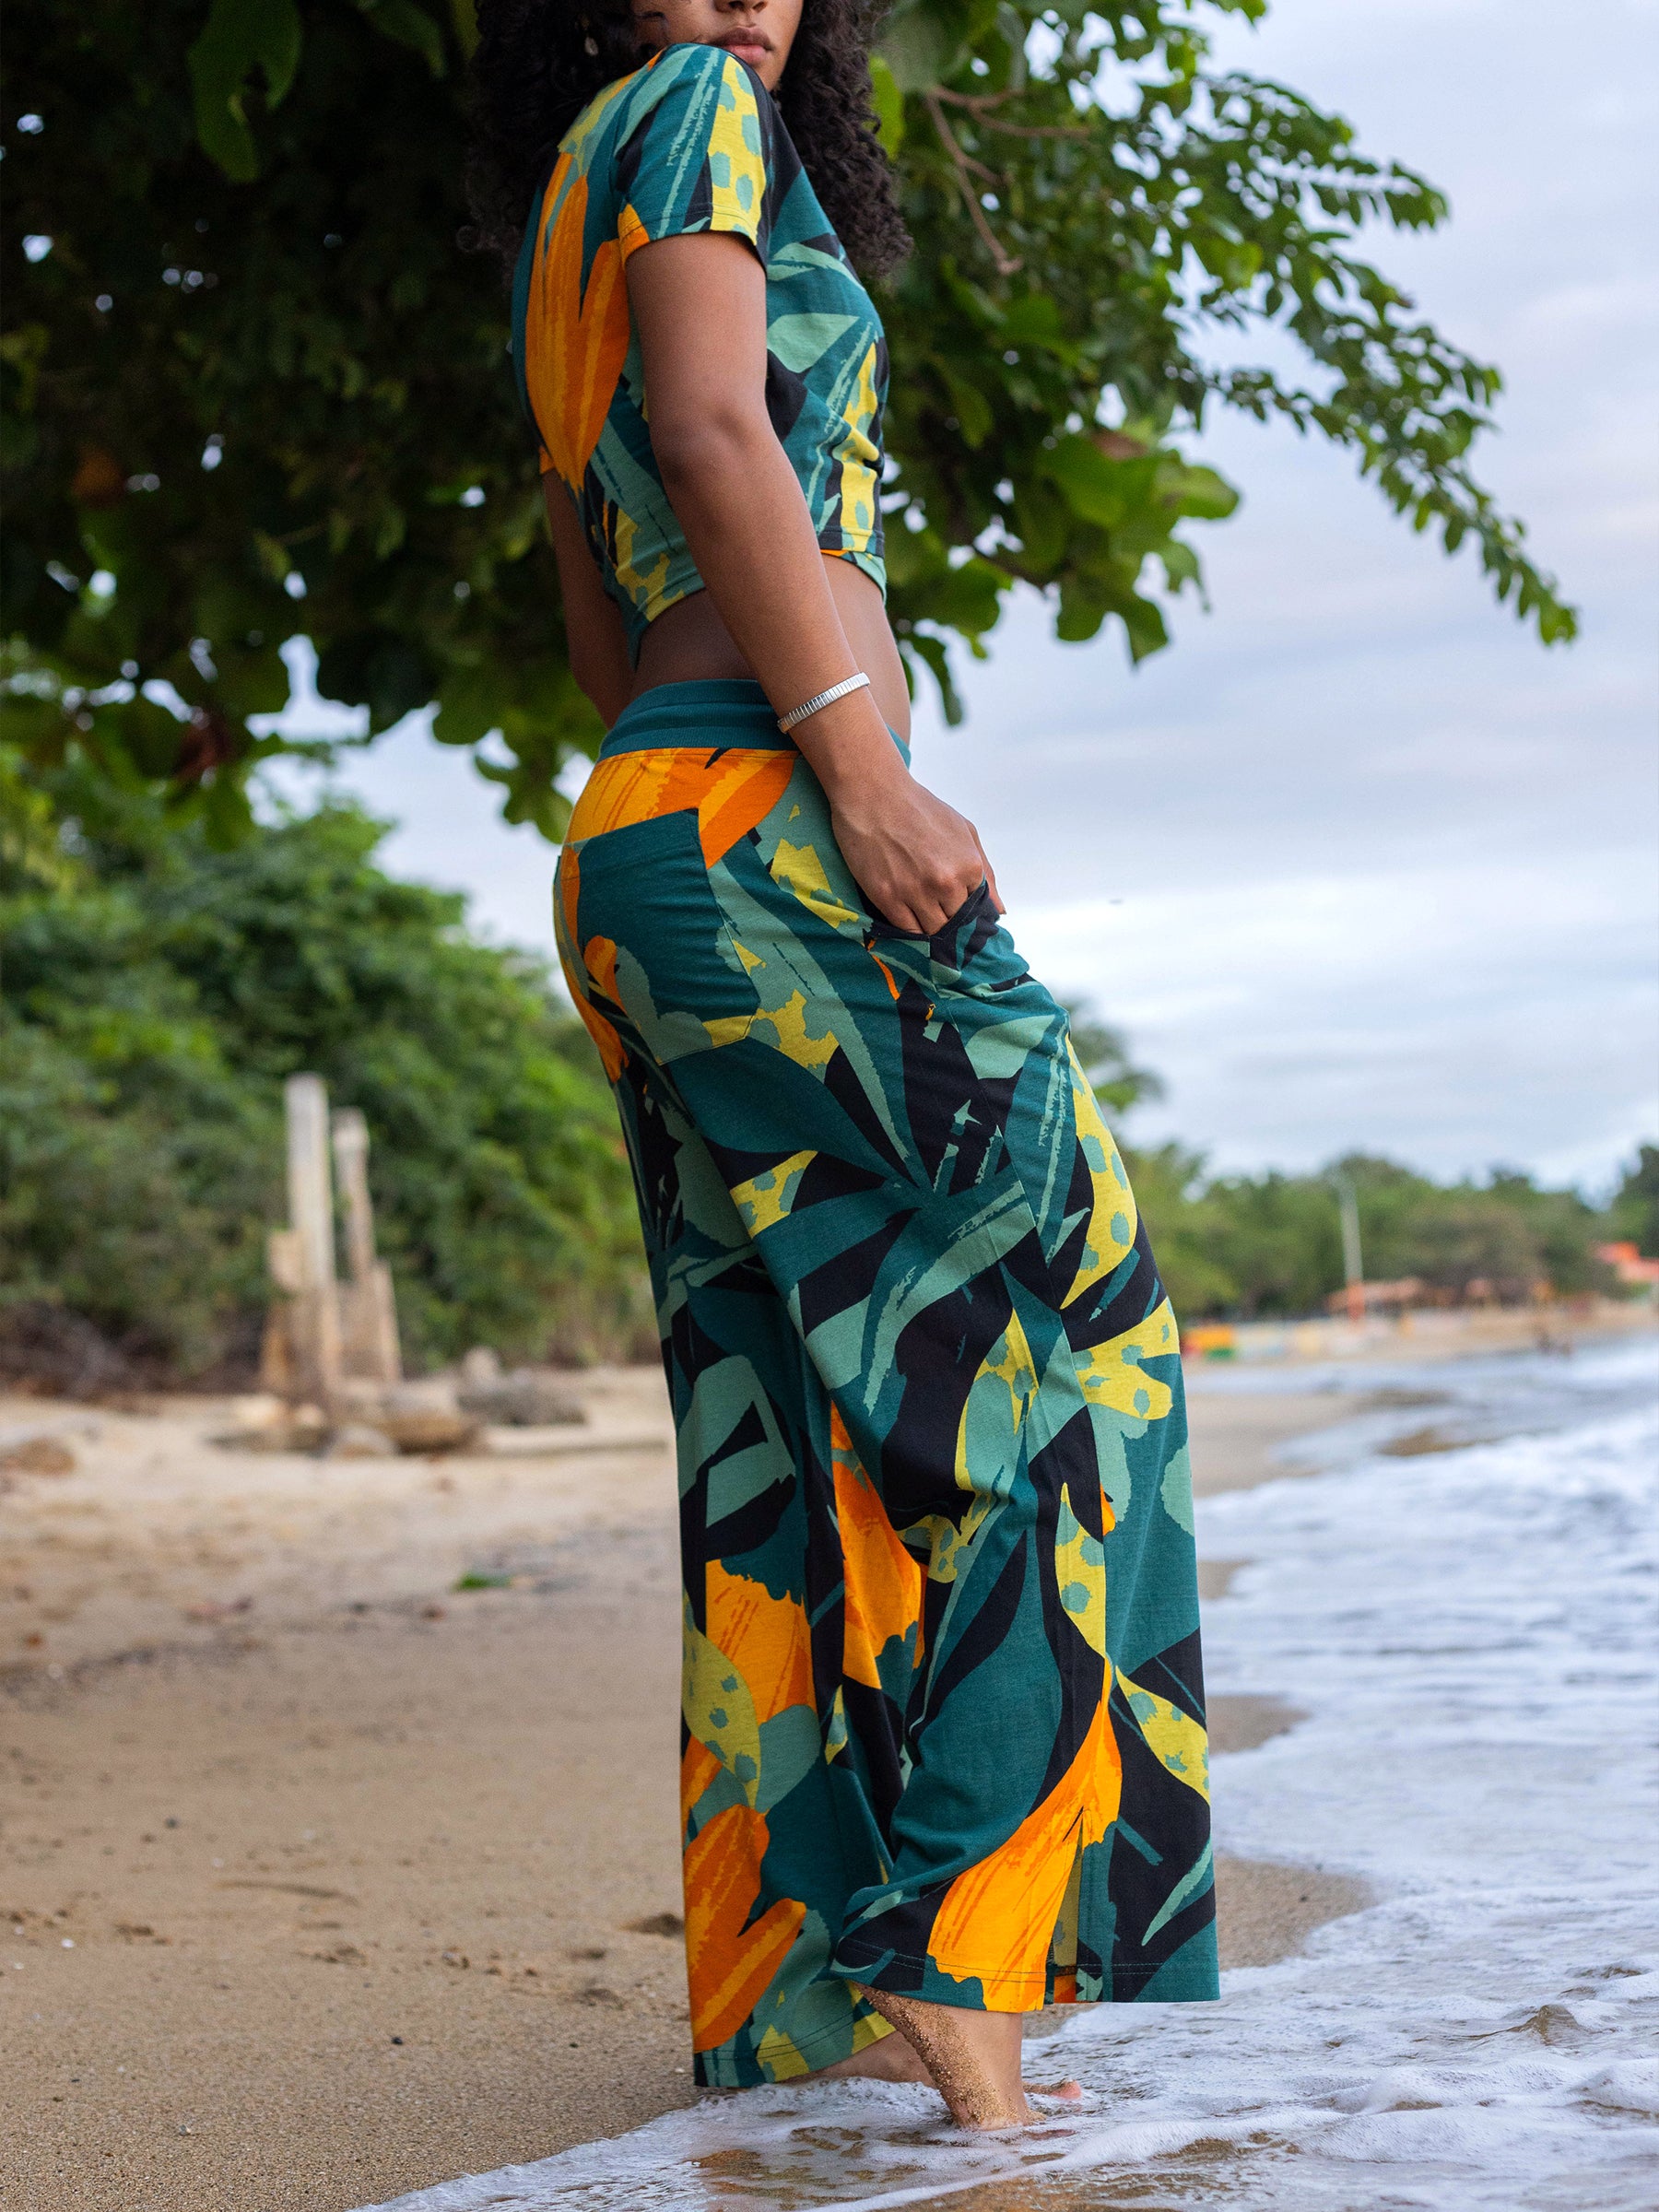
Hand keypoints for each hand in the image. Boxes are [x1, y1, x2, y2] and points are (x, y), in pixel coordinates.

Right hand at [829, 761, 1003, 935]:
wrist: (874, 794)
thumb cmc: (919, 809)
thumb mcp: (965, 832)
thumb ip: (986, 873)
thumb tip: (999, 910)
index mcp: (969, 867)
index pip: (975, 908)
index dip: (963, 907)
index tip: (951, 902)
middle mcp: (945, 883)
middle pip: (954, 923)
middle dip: (947, 918)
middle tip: (933, 905)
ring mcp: (915, 892)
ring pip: (931, 931)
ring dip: (928, 925)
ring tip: (918, 907)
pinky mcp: (887, 897)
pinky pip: (905, 930)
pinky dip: (908, 928)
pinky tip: (905, 911)